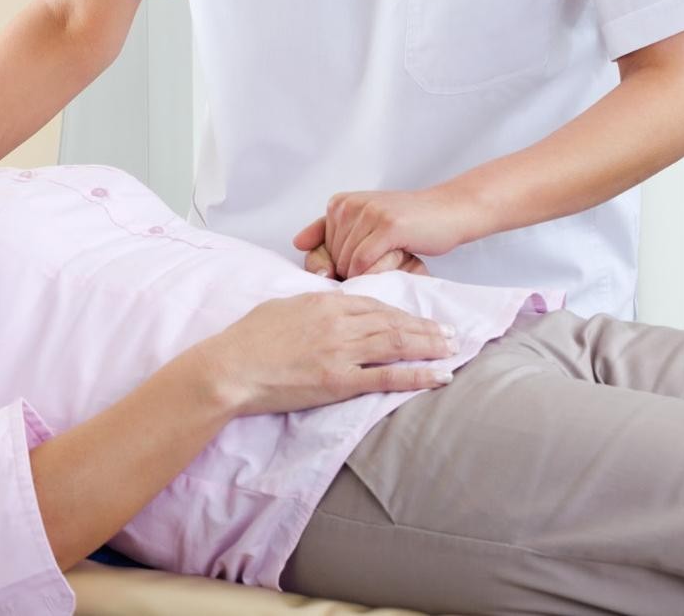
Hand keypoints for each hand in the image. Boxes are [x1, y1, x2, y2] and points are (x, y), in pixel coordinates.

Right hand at [194, 293, 456, 415]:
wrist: (231, 368)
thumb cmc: (248, 340)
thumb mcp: (282, 308)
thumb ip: (311, 307)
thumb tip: (327, 308)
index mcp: (324, 303)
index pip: (373, 304)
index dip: (401, 312)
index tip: (419, 317)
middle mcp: (339, 323)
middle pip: (393, 322)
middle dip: (425, 327)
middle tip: (451, 332)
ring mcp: (342, 352)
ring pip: (397, 344)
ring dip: (429, 346)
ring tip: (452, 348)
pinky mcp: (340, 381)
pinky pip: (388, 376)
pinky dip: (418, 375)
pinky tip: (439, 375)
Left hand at [294, 186, 486, 280]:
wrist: (448, 211)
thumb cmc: (407, 224)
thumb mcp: (364, 224)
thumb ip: (329, 232)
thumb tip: (297, 244)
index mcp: (339, 203)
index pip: (317, 250)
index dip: (335, 267)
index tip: (357, 267)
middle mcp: (348, 205)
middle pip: (332, 258)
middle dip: (350, 271)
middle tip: (379, 264)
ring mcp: (367, 213)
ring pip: (346, 263)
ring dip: (364, 274)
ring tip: (387, 262)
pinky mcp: (386, 226)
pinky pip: (363, 262)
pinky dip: (372, 273)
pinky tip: (390, 266)